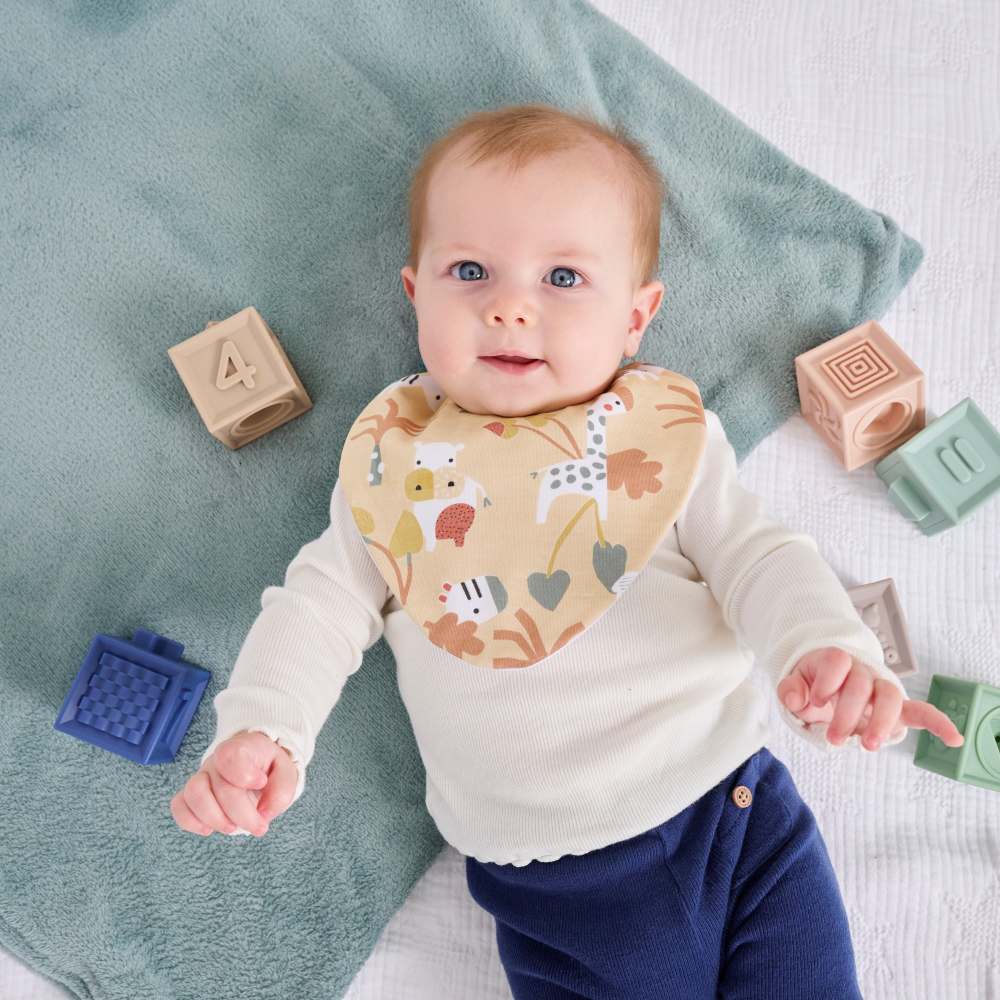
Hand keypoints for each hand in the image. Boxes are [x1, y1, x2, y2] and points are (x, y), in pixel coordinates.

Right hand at [170, 731, 297, 837]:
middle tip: (260, 827)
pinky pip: (179, 806)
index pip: (229, 755)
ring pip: (193, 794)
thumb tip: (265, 812)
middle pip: (221, 787)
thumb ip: (282, 790)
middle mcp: (216, 761)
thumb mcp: (286, 772)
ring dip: (214, 818)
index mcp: (241, 748)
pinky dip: (190, 821)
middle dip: (242, 814)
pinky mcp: (190, 795)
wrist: (255, 766)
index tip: (261, 782)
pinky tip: (209, 828)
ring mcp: (201, 777)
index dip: (243, 774)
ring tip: (232, 827)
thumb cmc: (269, 769)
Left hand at [777, 647, 964, 750]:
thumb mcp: (795, 684)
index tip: (816, 700)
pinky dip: (938, 723)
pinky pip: (921, 712)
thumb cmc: (812, 685)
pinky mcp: (896, 709)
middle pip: (862, 684)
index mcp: (836, 662)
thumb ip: (791, 689)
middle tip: (833, 737)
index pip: (837, 661)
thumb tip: (793, 698)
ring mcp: (881, 689)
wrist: (828, 685)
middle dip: (849, 712)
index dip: (828, 680)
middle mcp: (862, 672)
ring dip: (881, 722)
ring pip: (890, 697)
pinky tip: (953, 739)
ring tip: (868, 745)